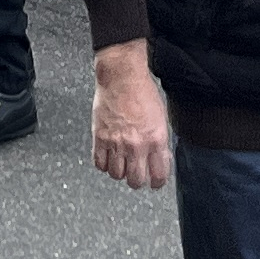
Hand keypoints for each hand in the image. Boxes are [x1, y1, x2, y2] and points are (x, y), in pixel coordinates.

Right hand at [93, 42, 173, 190]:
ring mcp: (116, 143)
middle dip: (138, 180)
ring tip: (122, 163)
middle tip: (137, 174)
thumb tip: (160, 158)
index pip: (158, 175)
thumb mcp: (160, 118)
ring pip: (116, 175)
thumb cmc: (142, 91)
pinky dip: (104, 164)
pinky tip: (108, 157)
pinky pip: (99, 164)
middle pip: (135, 180)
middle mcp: (136, 144)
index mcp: (155, 139)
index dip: (157, 182)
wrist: (121, 76)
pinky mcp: (100, 138)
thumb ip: (159, 141)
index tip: (155, 181)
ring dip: (120, 172)